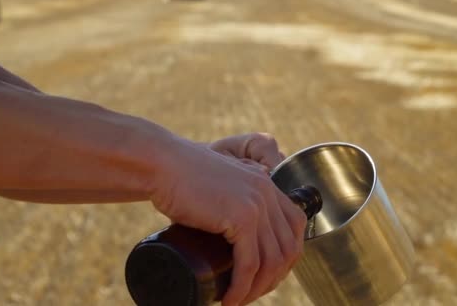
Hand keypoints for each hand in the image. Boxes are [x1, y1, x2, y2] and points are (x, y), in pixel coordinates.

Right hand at [150, 136, 306, 305]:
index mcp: (266, 184)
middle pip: (288, 248)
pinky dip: (241, 287)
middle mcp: (267, 192)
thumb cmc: (180, 179)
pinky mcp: (241, 216)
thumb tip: (231, 232)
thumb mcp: (219, 187)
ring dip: (255, 289)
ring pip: (270, 261)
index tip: (264, 275)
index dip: (285, 257)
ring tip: (236, 300)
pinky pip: (250, 263)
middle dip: (272, 279)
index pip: (295, 227)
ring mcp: (256, 203)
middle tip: (247, 293)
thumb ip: (233, 199)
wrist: (161, 164)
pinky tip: (229, 297)